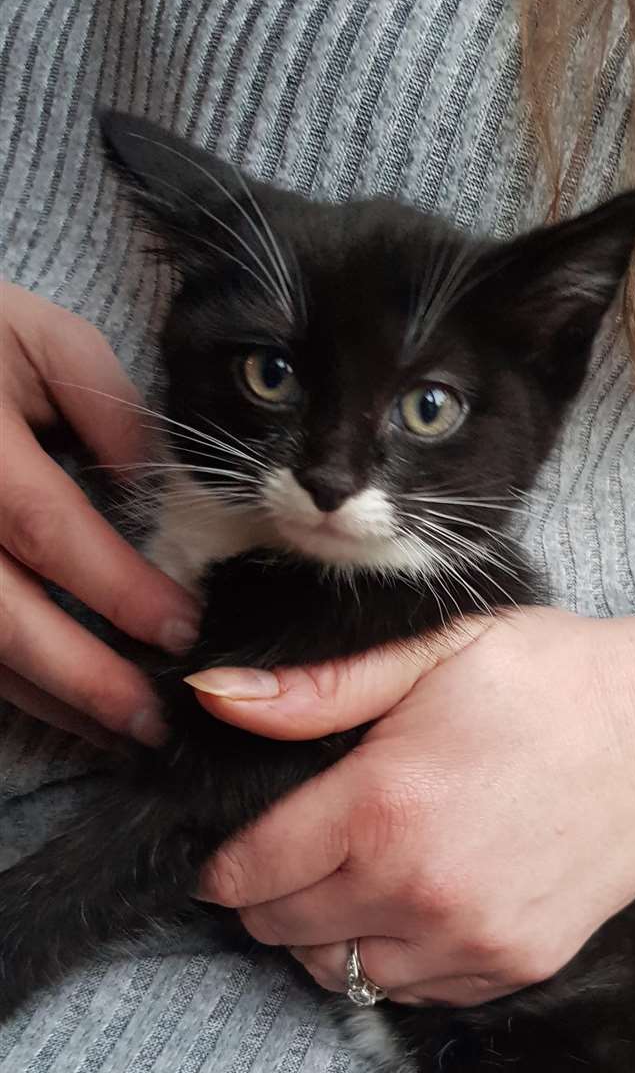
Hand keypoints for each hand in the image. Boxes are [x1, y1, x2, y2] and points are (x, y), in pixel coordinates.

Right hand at [0, 283, 199, 743]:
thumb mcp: (42, 341)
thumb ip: (109, 412)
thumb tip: (164, 496)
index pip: (46, 528)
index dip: (115, 586)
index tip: (181, 627)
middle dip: (80, 676)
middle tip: (153, 718)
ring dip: (46, 698)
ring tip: (119, 731)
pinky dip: (12, 687)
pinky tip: (64, 709)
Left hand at [194, 608, 634, 1003]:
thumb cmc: (556, 676)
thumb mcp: (434, 653)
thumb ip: (317, 691)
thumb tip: (211, 700)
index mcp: (384, 806)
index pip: (249, 872)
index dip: (224, 863)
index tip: (232, 850)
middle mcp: (421, 891)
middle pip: (285, 931)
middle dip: (268, 898)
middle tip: (296, 854)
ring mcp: (474, 941)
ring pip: (343, 972)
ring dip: (328, 935)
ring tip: (357, 878)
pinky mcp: (518, 967)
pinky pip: (415, 993)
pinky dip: (396, 958)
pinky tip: (418, 903)